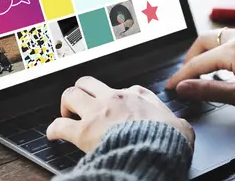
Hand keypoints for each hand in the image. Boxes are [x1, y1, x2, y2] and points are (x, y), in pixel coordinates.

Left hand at [47, 76, 194, 152]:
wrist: (154, 151)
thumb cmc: (167, 140)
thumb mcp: (181, 127)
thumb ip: (178, 123)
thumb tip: (182, 127)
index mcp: (138, 95)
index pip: (123, 89)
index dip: (116, 98)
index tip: (116, 107)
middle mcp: (114, 98)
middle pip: (88, 82)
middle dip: (82, 91)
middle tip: (82, 103)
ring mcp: (97, 112)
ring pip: (70, 94)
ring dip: (66, 104)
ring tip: (66, 114)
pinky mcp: (83, 131)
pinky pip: (59, 125)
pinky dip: (53, 129)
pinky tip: (53, 134)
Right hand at [166, 27, 234, 112]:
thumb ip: (209, 90)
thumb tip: (183, 87)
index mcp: (233, 50)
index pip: (196, 63)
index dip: (181, 76)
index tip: (170, 87)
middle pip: (202, 42)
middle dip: (190, 59)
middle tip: (186, 77)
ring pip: (216, 37)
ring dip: (205, 52)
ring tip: (203, 71)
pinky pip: (230, 37)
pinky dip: (219, 48)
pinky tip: (224, 63)